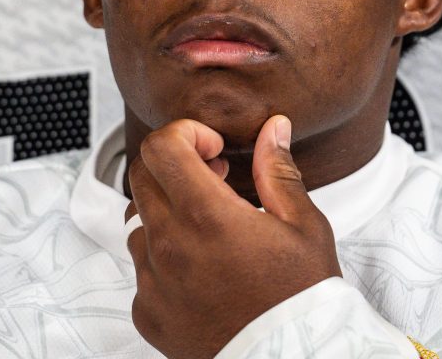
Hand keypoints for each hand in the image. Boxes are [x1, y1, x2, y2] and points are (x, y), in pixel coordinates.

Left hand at [126, 115, 342, 358]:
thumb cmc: (301, 297)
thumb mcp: (303, 226)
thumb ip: (278, 171)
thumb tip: (273, 128)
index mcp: (206, 216)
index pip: (160, 148)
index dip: (185, 134)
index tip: (213, 150)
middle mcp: (169, 246)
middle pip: (141, 177)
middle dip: (175, 166)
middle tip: (214, 181)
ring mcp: (152, 283)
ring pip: (137, 223)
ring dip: (167, 213)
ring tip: (211, 230)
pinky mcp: (147, 313)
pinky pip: (142, 271)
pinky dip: (164, 261)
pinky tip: (202, 272)